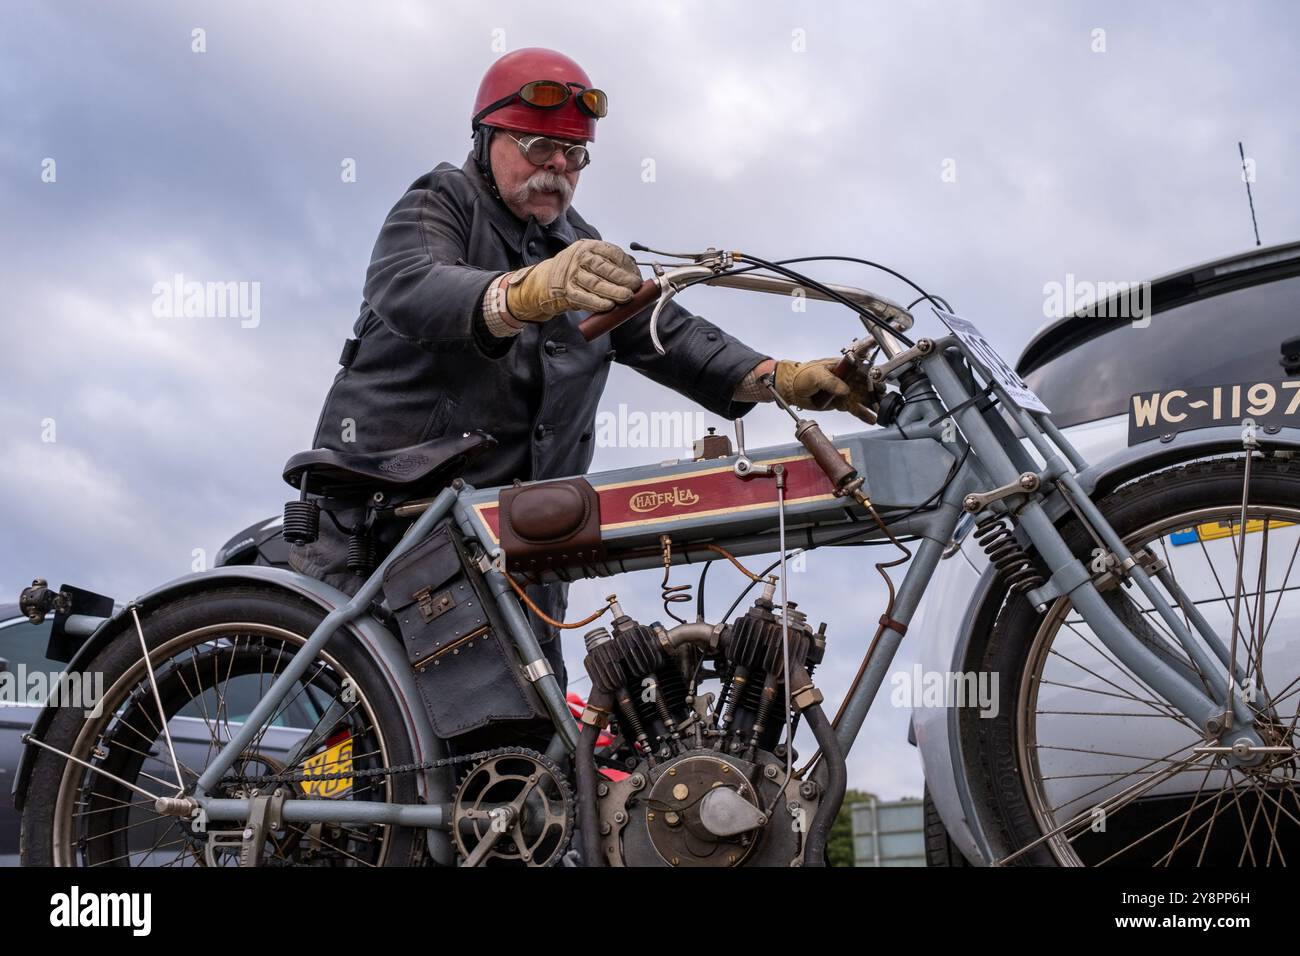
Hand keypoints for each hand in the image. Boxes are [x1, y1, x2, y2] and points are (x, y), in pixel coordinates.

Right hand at [504, 239, 641, 323]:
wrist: (544, 281)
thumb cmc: (574, 272)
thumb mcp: (590, 261)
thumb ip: (609, 267)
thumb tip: (634, 279)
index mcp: (588, 247)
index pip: (611, 253)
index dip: (626, 265)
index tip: (636, 275)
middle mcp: (578, 258)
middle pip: (604, 268)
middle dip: (622, 278)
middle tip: (634, 287)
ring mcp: (570, 274)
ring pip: (595, 283)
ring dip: (613, 292)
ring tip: (626, 297)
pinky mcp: (565, 291)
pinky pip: (583, 298)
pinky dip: (597, 303)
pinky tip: (608, 306)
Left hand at [773, 357, 885, 422]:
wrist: (791, 389)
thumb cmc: (802, 375)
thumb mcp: (816, 375)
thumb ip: (830, 381)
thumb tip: (844, 390)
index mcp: (843, 367)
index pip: (862, 369)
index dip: (872, 375)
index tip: (878, 381)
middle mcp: (847, 378)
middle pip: (866, 384)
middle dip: (876, 391)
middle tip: (883, 397)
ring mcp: (845, 391)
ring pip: (863, 398)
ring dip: (873, 404)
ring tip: (883, 410)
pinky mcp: (841, 403)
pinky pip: (855, 409)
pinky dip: (863, 414)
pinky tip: (872, 418)